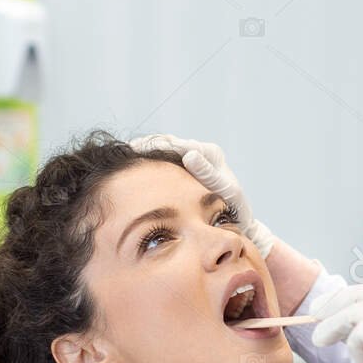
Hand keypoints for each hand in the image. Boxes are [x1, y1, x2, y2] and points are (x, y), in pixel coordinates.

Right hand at [128, 133, 275, 255]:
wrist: (239, 219)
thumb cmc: (234, 209)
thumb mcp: (224, 189)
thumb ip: (208, 173)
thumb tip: (189, 154)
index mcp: (210, 153)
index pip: (177, 144)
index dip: (155, 145)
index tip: (135, 148)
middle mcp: (202, 152)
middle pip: (167, 143)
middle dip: (146, 146)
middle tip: (124, 151)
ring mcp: (194, 161)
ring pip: (163, 152)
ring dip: (145, 154)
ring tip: (124, 158)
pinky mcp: (188, 170)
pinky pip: (165, 163)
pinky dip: (150, 164)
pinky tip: (135, 171)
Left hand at [312, 284, 362, 362]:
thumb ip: (361, 325)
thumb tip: (326, 308)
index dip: (342, 298)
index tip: (319, 310)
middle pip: (362, 294)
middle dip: (332, 308)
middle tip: (315, 326)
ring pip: (356, 311)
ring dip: (339, 331)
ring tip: (342, 354)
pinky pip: (358, 333)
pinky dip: (355, 351)